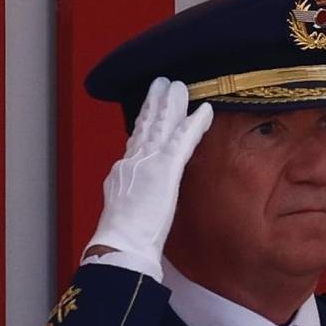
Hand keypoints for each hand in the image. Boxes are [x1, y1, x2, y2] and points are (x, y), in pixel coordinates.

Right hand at [84, 77, 211, 268]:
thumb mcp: (126, 209)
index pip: (135, 140)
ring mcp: (147, 161)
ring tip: (177, 86)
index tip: (148, 108)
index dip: (143, 122)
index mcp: (123, 172)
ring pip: (161, 125)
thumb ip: (132, 195)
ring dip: (171, 104)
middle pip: (145, 125)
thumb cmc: (124, 237)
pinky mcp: (164, 167)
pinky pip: (182, 140)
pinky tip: (205, 110)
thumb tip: (134, 194)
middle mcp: (132, 160)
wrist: (120, 242)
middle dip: (154, 103)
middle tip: (161, 84)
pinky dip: (194, 124)